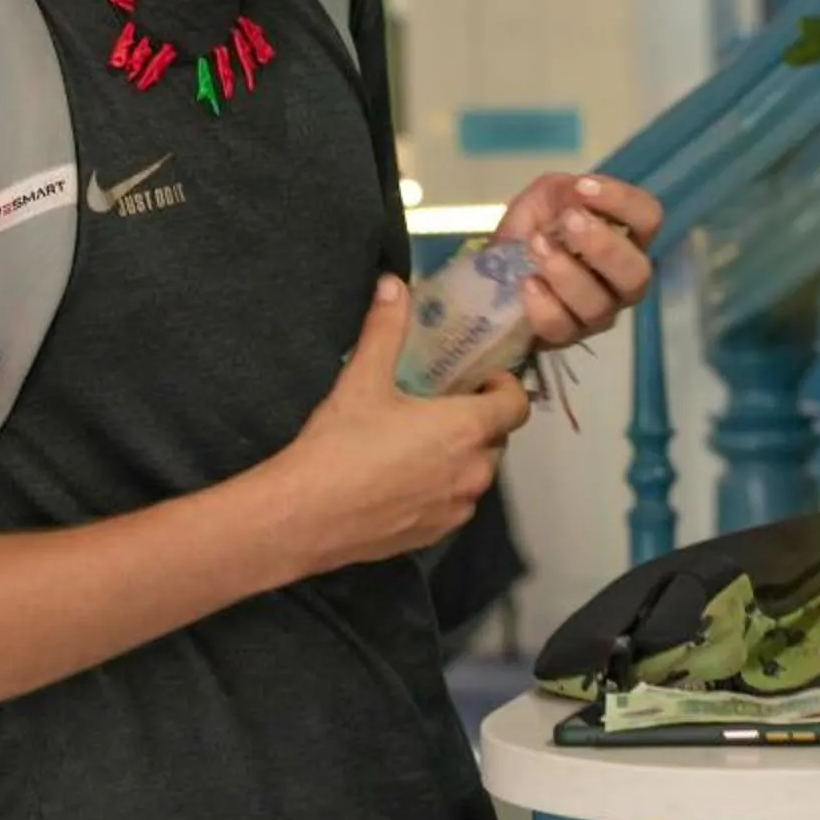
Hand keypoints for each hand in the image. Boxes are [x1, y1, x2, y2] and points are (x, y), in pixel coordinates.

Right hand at [264, 277, 531, 574]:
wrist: (303, 518)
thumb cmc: (340, 445)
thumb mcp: (362, 378)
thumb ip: (385, 328)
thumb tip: (393, 283)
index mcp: (467, 429)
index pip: (516, 405)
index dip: (504, 386)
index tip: (479, 377)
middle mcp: (474, 472)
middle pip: (496, 439)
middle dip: (478, 420)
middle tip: (442, 404)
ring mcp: (456, 509)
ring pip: (475, 474)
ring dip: (460, 456)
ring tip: (421, 441)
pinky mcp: (435, 535)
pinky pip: (453, 504)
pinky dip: (441, 488)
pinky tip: (404, 479)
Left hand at [494, 173, 661, 349]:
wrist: (493, 269)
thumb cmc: (533, 229)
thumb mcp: (546, 197)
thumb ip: (566, 191)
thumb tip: (580, 193)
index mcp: (627, 238)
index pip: (648, 218)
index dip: (622, 201)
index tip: (582, 188)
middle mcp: (622, 279)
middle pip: (637, 272)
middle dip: (603, 245)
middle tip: (569, 221)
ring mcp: (598, 313)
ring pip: (598, 304)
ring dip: (566, 272)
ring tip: (536, 245)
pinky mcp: (566, 336)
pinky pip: (562, 326)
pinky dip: (542, 303)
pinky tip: (526, 281)